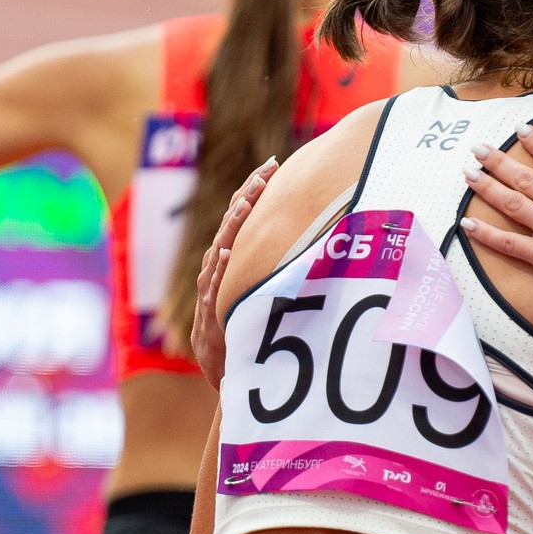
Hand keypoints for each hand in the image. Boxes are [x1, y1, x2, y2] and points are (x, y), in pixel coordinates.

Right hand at [190, 156, 277, 386]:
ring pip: (221, 250)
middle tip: (264, 173)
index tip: (273, 165)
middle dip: (247, 197)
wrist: (226, 368)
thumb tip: (323, 238)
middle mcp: (220, 266)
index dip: (255, 190)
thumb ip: (284, 265)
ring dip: (232, 227)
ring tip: (245, 205)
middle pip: (232, 225)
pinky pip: (213, 288)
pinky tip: (226, 254)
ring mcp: (212, 288)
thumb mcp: (269, 289)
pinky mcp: (209, 313)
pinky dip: (219, 271)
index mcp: (233, 256)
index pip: (243, 215)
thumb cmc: (250, 325)